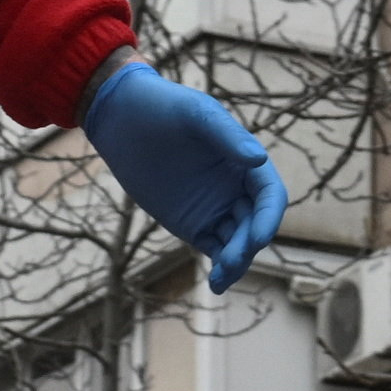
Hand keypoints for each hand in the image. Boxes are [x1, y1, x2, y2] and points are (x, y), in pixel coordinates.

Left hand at [80, 60, 284, 285]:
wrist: (122, 117)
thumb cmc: (163, 107)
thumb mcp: (196, 115)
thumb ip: (227, 136)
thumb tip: (258, 160)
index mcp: (245, 161)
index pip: (269, 195)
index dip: (268, 218)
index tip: (256, 238)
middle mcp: (236, 187)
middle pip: (254, 224)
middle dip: (248, 245)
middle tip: (231, 260)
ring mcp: (216, 208)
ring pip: (237, 242)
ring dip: (236, 261)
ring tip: (221, 278)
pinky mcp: (194, 224)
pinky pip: (215, 249)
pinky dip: (220, 267)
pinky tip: (217, 283)